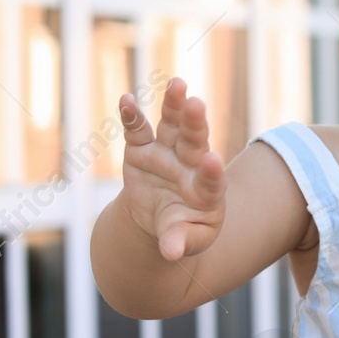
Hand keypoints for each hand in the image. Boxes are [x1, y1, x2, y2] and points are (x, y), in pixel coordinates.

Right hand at [115, 77, 227, 261]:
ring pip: (172, 126)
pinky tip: (126, 99)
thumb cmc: (183, 231)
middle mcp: (189, 165)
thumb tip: (171, 254)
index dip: (212, 172)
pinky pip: (137, 130)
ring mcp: (166, 153)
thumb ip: (180, 243)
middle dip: (195, 124)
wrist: (162, 220)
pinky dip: (131, 115)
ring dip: (173, 105)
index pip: (212, 180)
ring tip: (177, 84)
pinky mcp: (142, 149)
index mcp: (207, 191)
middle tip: (198, 104)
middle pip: (195, 142)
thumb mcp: (186, 241)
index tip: (212, 161)